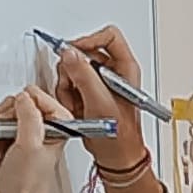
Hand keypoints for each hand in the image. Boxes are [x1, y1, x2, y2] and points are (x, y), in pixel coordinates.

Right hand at [0, 86, 78, 192]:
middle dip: (3, 117)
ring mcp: (27, 130)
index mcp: (58, 122)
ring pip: (4, 112)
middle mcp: (44, 124)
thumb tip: (23, 98)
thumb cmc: (28, 181)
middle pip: (16, 102)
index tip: (14, 121)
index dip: (20, 107)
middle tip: (2, 134)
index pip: (36, 95)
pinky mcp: (12, 137)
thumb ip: (29, 117)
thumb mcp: (30, 145)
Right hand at [48, 25, 155, 176]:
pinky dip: (67, 96)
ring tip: (76, 104)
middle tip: (73, 87)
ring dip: (68, 86)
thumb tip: (70, 53)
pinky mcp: (88, 92)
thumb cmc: (120, 136)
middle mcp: (113, 72)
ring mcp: (100, 82)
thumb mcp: (100, 102)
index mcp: (125, 69)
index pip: (109, 36)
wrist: (115, 156)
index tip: (73, 52)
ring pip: (73, 68)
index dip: (89, 40)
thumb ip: (84, 75)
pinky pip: (69, 83)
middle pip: (85, 52)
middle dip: (73, 70)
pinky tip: (75, 109)